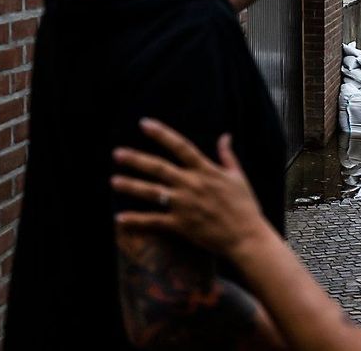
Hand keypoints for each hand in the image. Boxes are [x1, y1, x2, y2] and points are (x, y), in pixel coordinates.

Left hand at [112, 119, 273, 259]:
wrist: (246, 236)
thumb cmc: (245, 206)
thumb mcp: (238, 176)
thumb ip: (227, 155)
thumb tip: (225, 135)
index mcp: (206, 170)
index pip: (180, 146)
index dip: (161, 134)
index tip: (144, 123)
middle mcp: (192, 185)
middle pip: (158, 168)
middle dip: (136, 159)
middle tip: (117, 154)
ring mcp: (184, 205)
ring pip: (152, 192)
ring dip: (131, 186)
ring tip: (114, 181)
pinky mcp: (180, 225)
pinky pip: (153, 221)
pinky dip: (136, 220)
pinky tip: (120, 218)